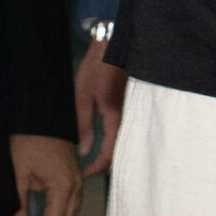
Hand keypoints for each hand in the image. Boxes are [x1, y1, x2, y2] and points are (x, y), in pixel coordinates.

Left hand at [8, 133, 84, 215]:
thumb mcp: (17, 173)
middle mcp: (76, 185)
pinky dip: (61, 215)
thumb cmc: (26, 141)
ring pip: (71, 212)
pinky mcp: (76, 173)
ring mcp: (79, 178)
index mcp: (63, 186)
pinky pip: (72, 201)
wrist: (41, 113)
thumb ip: (19, 204)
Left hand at [75, 35, 126, 175]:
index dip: (96, 169)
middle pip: (120, 153)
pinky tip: (103, 141)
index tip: (82, 173)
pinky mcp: (132, 106)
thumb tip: (84, 151)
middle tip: (86, 168)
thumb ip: (84, 124)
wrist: (114, 42)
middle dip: (104, 166)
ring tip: (91, 157)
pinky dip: (116, 142)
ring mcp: (132, 112)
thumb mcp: (82, 95)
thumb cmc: (98, 66)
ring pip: (124, 143)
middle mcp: (128, 118)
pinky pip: (126, 131)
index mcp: (115, 117)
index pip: (109, 155)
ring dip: (110, 155)